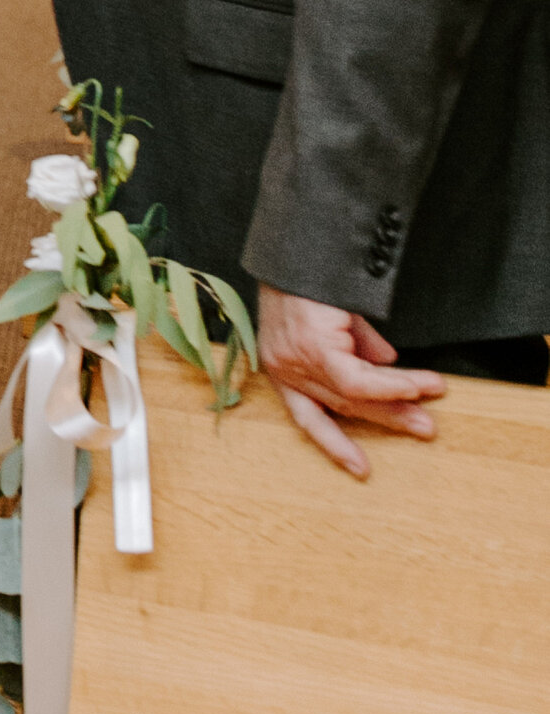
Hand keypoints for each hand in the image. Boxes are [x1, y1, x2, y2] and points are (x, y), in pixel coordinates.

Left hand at [257, 288, 444, 478]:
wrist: (299, 245)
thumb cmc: (308, 278)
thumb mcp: (332, 319)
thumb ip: (355, 345)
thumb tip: (387, 363)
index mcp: (281, 366)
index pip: (308, 416)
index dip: (335, 443)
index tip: (360, 468)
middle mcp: (283, 368)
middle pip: (341, 407)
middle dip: (388, 419)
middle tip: (424, 428)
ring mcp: (295, 359)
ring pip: (355, 395)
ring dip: (399, 399)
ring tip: (432, 397)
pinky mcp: (313, 348)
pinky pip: (359, 379)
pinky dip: (391, 384)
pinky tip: (416, 384)